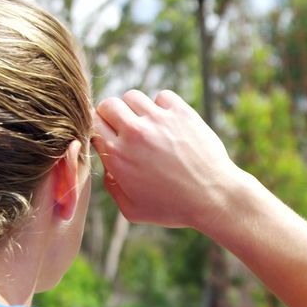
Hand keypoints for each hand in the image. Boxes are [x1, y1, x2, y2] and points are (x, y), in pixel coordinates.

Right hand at [92, 89, 241, 229]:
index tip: (107, 137)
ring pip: (132, 96)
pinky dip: (161, 106)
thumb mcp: (132, 209)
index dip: (97, 129)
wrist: (213, 196)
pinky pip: (162, 96)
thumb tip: (108, 168)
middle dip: (111, 115)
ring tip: (145, 125)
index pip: (92, 124)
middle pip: (108, 104)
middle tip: (123, 129)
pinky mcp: (181, 112)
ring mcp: (159, 119)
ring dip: (135, 109)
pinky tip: (167, 122)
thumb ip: (112, 187)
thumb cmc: (173, 208)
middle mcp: (134, 132)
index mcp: (117, 155)